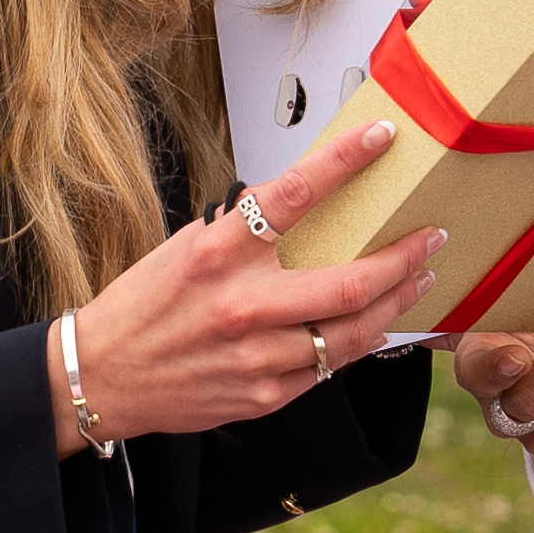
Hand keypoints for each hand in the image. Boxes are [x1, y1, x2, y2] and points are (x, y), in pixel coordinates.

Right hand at [47, 119, 443, 444]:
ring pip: (352, 332)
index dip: (344, 160)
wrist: (102, 376)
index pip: (293, 193)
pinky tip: (376, 324)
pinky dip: (360, 342)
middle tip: (431, 238)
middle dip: (404, 258)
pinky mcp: (264, 394)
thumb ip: (245, 227)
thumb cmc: (146, 305)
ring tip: (419, 280)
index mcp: (218, 252)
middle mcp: (241, 304)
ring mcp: (256, 355)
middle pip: (350, 281)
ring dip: (396, 302)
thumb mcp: (188, 246)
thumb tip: (305, 195)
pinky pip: (330, 367)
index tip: (381, 138)